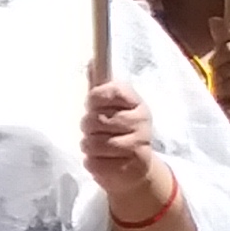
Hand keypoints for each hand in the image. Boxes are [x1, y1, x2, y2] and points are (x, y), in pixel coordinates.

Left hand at [81, 79, 169, 207]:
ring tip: (101, 147)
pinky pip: (93, 161)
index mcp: (137, 103)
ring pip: (91, 142)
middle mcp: (141, 122)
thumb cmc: (118, 132)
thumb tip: (92, 61)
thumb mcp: (111, 107)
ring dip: (89, 145)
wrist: (135, 169)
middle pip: (95, 119)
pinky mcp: (128, 167)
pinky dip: (92, 162)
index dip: (96, 97)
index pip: (112, 90)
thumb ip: (99, 87)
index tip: (93, 103)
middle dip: (88, 127)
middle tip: (99, 131)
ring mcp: (137, 145)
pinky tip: (105, 161)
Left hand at [212, 27, 229, 148]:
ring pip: (227, 68)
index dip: (225, 37)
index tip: (224, 54)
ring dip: (221, 81)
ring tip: (225, 88)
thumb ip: (227, 40)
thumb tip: (213, 20)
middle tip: (219, 76)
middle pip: (227, 48)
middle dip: (218, 64)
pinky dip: (226, 92)